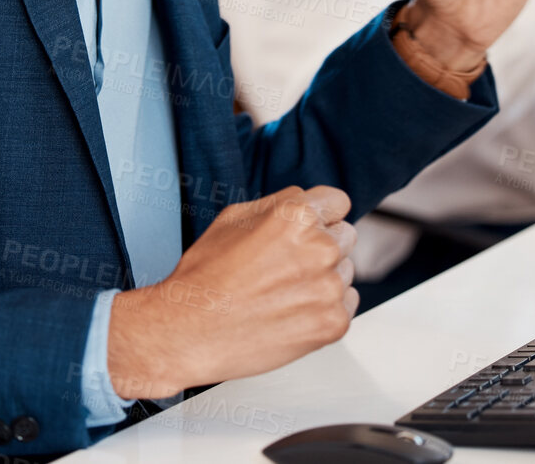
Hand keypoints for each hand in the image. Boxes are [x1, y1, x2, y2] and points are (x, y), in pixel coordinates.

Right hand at [106, 185, 356, 398]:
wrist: (189, 333)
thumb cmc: (204, 277)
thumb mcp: (233, 218)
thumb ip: (279, 204)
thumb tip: (307, 202)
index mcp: (296, 215)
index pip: (338, 203)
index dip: (320, 216)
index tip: (309, 230)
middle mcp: (320, 248)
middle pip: (345, 237)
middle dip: (322, 247)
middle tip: (286, 266)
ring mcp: (329, 288)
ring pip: (345, 272)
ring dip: (323, 279)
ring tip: (282, 293)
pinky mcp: (333, 323)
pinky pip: (345, 305)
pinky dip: (324, 310)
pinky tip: (291, 312)